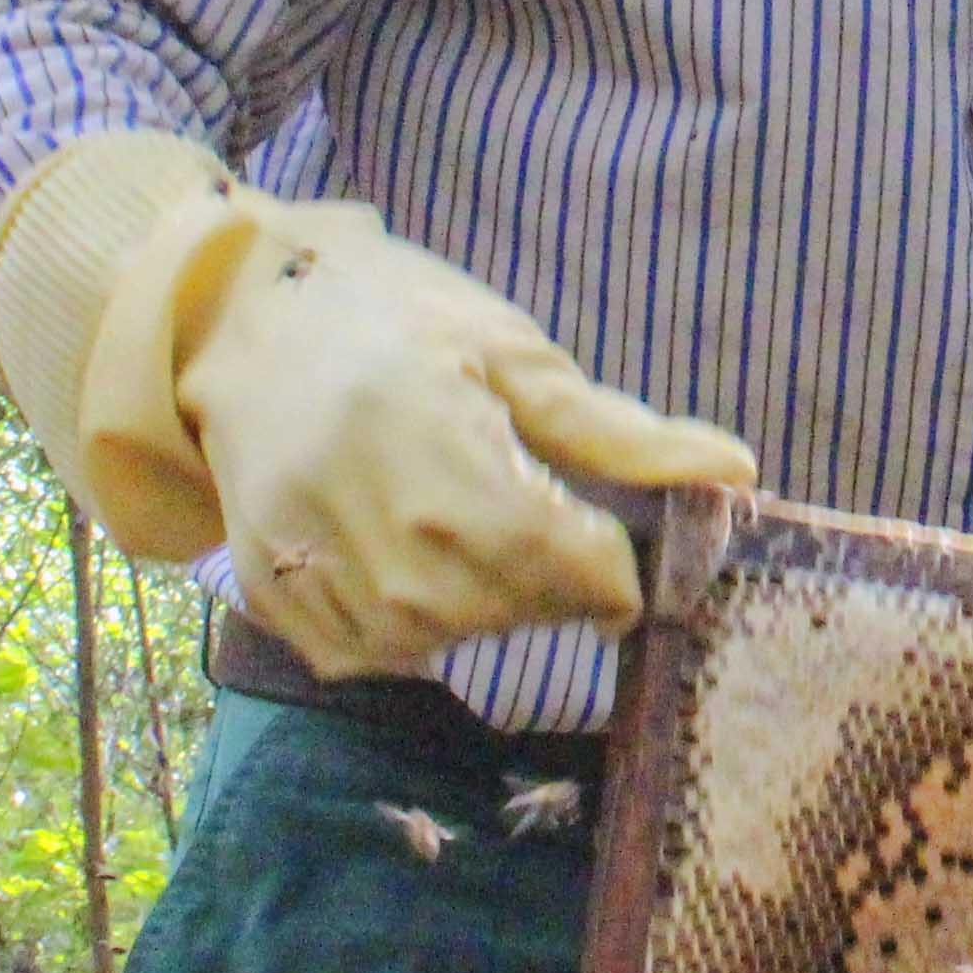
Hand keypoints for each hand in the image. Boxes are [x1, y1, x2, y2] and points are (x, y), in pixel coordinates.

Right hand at [0, 134, 751, 678]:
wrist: (237, 319)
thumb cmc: (391, 318)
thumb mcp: (512, 351)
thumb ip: (618, 432)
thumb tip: (736, 473)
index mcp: (436, 449)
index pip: (562, 565)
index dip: (613, 568)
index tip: (615, 545)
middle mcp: (365, 525)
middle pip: (508, 608)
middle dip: (550, 581)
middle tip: (536, 517)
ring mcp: (308, 570)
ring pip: (442, 640)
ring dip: (483, 602)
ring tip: (463, 522)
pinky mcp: (272, 601)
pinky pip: (374, 653)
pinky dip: (413, 622)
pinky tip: (409, 554)